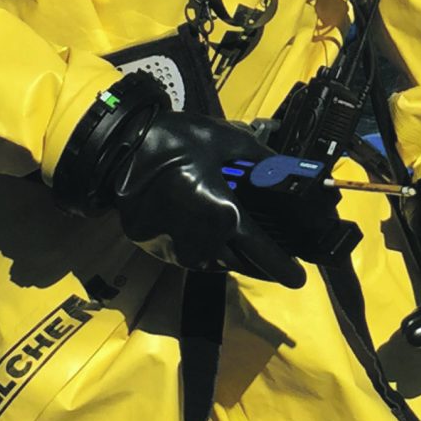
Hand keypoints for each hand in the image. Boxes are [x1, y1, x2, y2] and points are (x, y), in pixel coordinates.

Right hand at [53, 84, 323, 286]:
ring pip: (220, 264)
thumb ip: (265, 162)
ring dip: (239, 257)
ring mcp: (178, 252)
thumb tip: (294, 175)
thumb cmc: (178, 141)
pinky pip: (197, 257)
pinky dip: (213, 250)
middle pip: (244, 264)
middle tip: (280, 257)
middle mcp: (203, 244)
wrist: (121, 150)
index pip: (263, 253)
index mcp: (224, 217)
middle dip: (265, 264)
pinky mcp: (160, 251)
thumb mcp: (229, 142)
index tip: (299, 279)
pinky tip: (218, 234)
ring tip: (252, 244)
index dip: (285, 268)